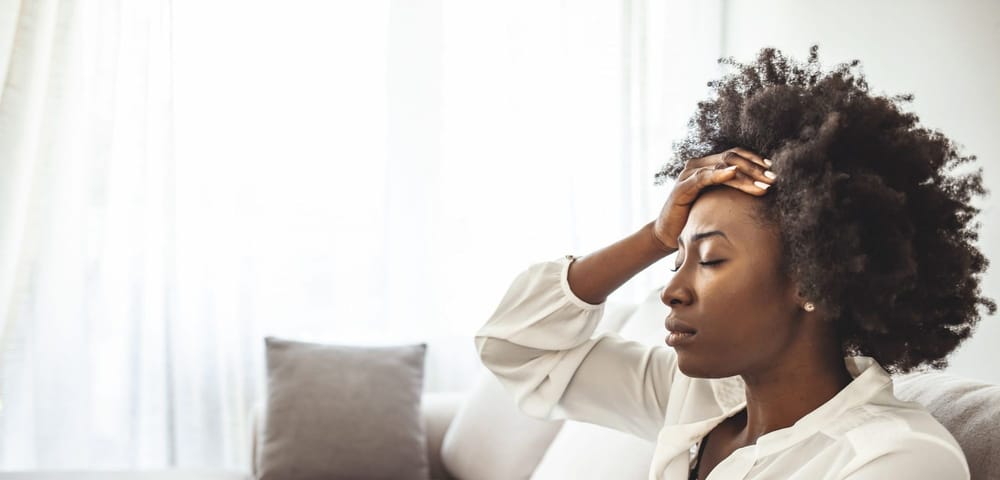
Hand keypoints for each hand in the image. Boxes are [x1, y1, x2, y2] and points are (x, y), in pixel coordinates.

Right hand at [652, 148, 774, 250]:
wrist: (667, 235)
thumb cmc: (695, 220)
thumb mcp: (718, 202)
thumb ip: (733, 192)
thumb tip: (764, 192)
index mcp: (707, 165)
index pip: (735, 154)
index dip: (755, 160)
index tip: (774, 170)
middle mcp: (697, 165)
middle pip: (732, 157)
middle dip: (755, 168)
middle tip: (774, 179)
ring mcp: (688, 174)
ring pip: (722, 166)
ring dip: (746, 175)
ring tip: (763, 184)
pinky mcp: (682, 187)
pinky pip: (704, 177)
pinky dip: (720, 175)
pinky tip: (734, 174)